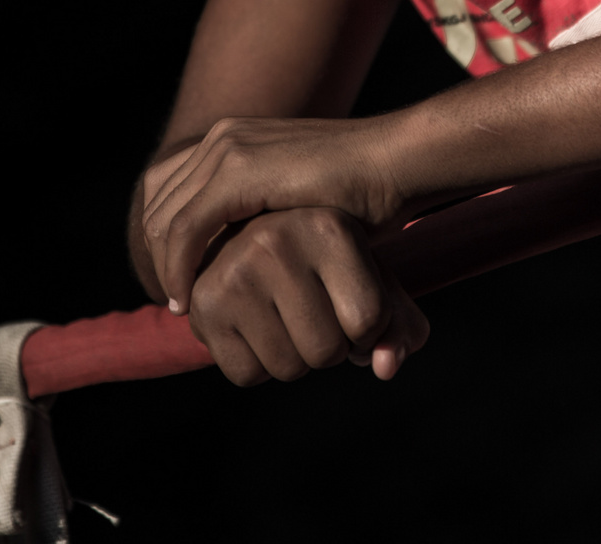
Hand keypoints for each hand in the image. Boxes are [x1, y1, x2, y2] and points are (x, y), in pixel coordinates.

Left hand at [142, 117, 404, 314]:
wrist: (397, 161)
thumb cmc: (364, 192)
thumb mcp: (297, 205)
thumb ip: (263, 220)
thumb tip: (246, 258)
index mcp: (233, 138)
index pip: (166, 188)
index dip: (162, 238)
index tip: (182, 280)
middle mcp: (223, 137)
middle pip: (156, 203)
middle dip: (158, 256)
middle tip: (178, 300)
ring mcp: (229, 150)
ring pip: (162, 219)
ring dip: (165, 267)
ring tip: (184, 306)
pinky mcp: (240, 173)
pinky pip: (184, 229)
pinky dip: (177, 269)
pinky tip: (189, 299)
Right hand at [188, 207, 429, 384]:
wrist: (244, 242)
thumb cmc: (321, 262)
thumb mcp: (367, 275)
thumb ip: (397, 323)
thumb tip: (385, 369)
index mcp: (327, 225)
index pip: (369, 320)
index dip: (368, 331)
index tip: (351, 306)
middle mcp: (274, 240)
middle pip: (327, 351)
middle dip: (329, 348)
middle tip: (313, 312)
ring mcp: (232, 272)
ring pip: (289, 368)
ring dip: (294, 359)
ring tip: (283, 316)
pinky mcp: (203, 305)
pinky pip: (247, 376)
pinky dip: (257, 366)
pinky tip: (254, 327)